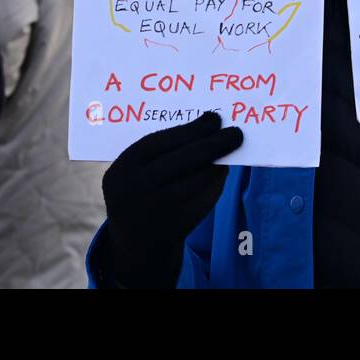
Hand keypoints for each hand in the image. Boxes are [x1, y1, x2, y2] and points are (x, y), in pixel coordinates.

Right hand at [100, 111, 242, 288]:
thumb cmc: (140, 190)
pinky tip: (221, 171)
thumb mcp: (136, 170)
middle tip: (236, 133)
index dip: (190, 129)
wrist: (135, 241)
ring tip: (230, 150)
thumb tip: (207, 125)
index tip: (214, 118)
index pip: (159, 142)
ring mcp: (158, 211)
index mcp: (123, 170)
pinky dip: (217, 182)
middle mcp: (137, 191)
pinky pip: (205, 199)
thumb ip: (162, 150)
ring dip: (218, 162)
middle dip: (213, 144)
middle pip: (183, 160)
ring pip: (199, 180)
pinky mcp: (179, 227)